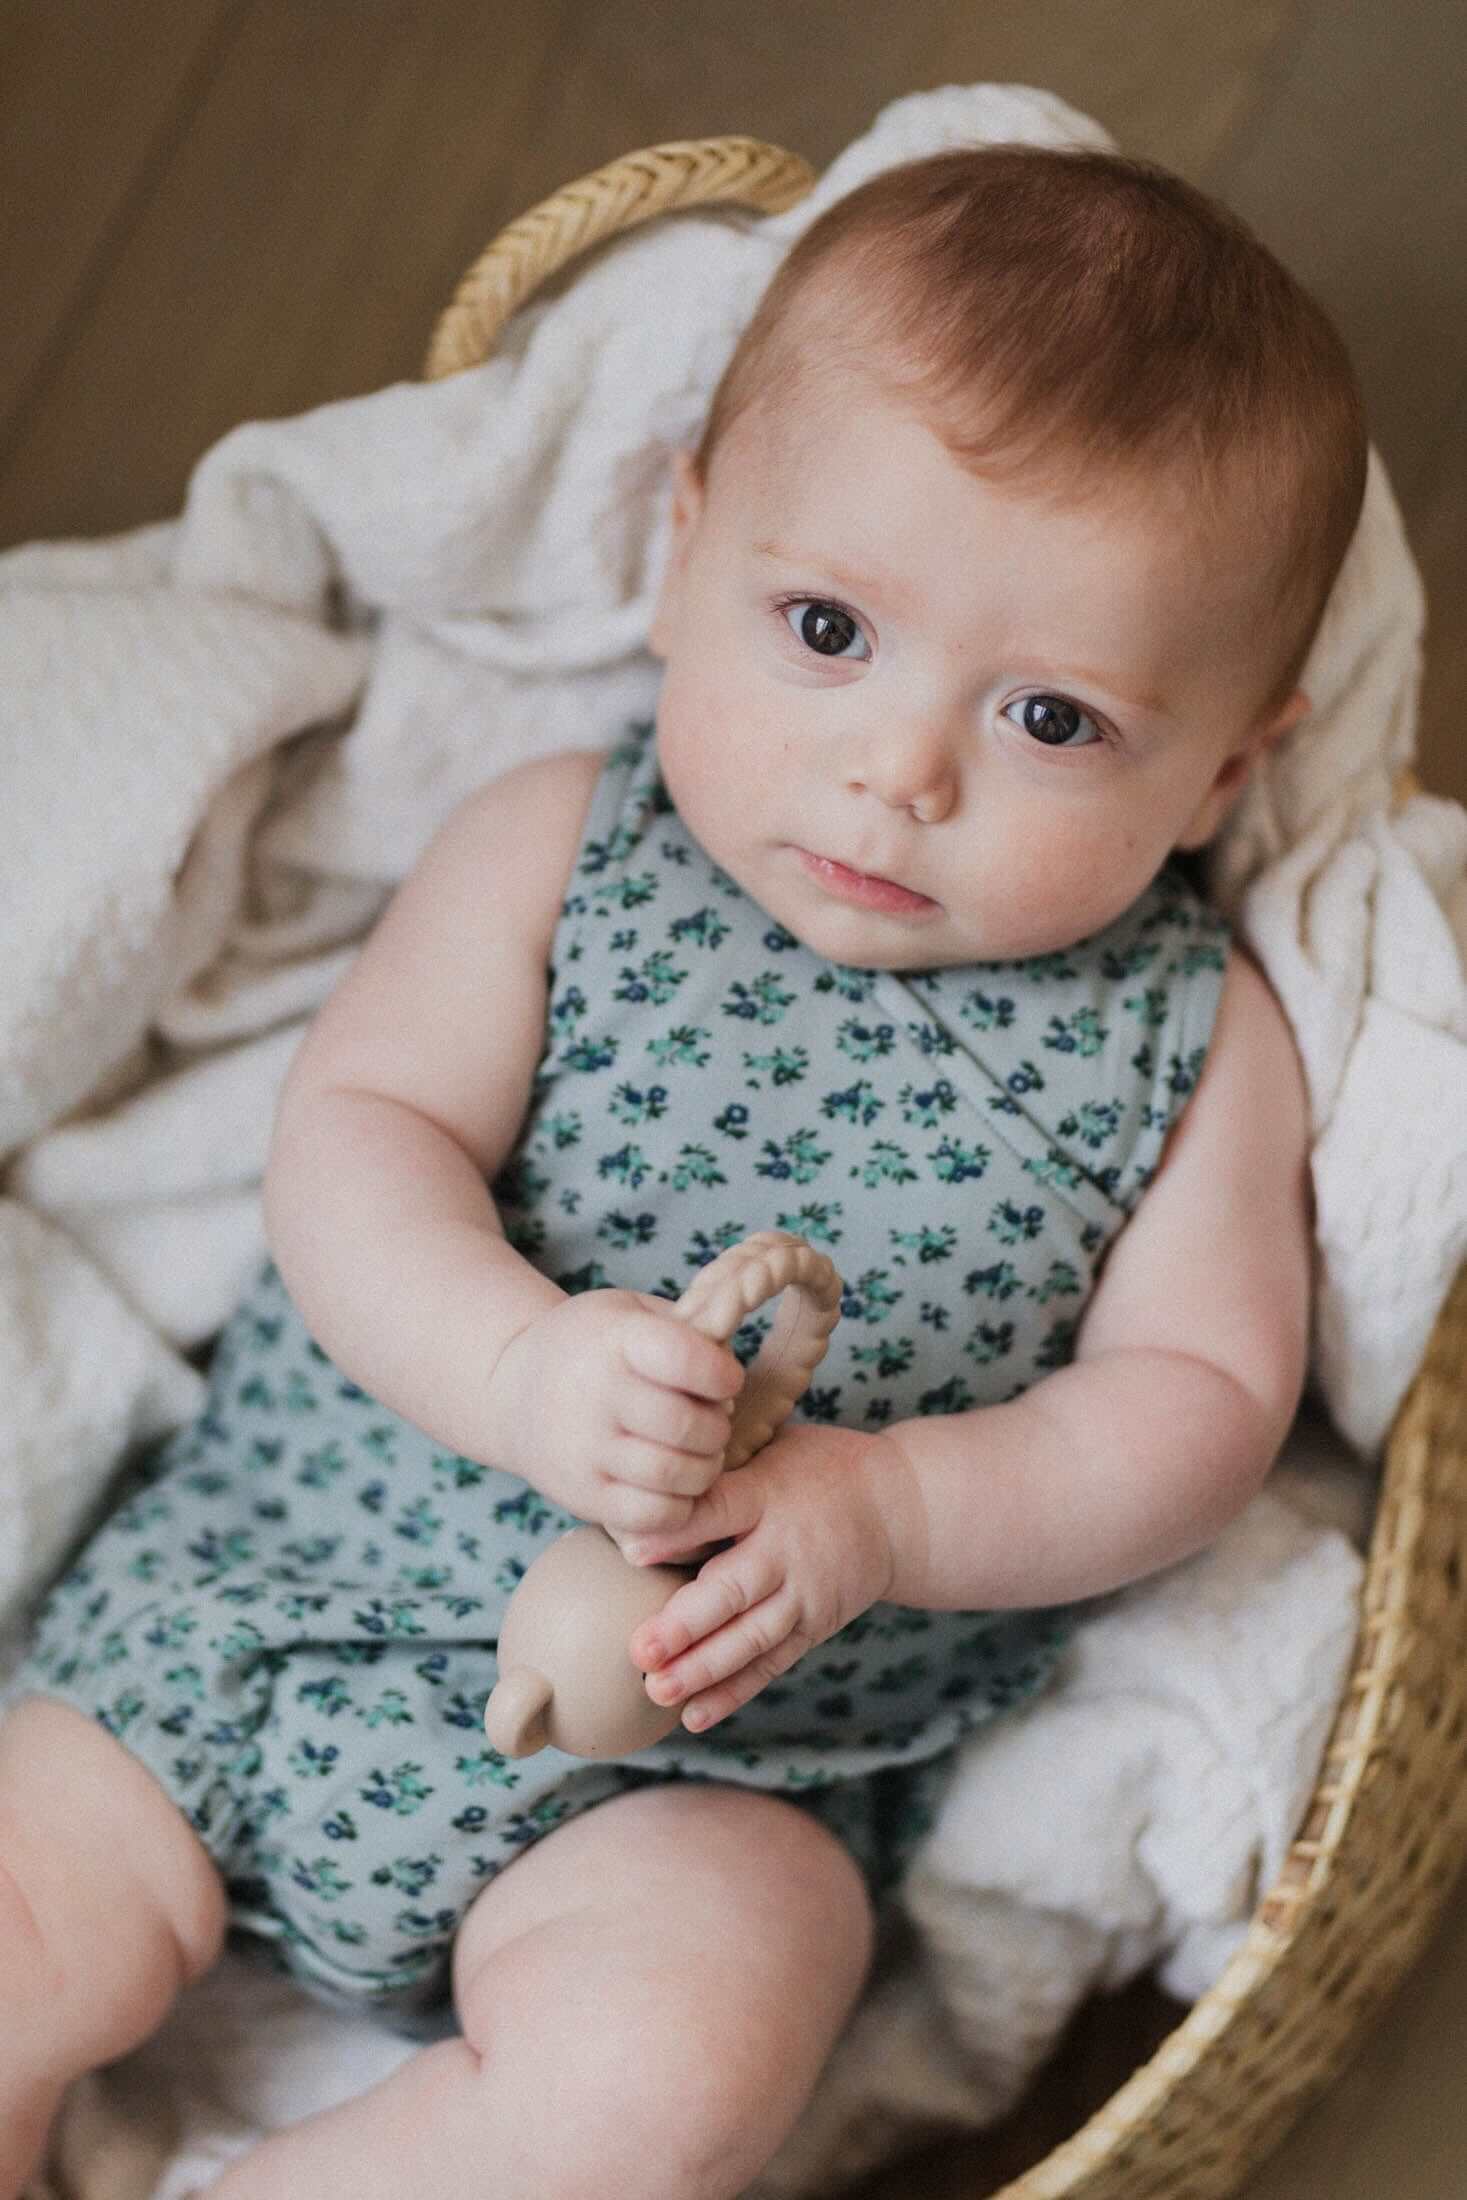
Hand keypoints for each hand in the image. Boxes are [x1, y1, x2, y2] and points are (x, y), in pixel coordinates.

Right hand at [485, 1290, 744, 1540]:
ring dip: (706, 1468)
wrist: (511, 1391)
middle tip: (713, 1421)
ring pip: (677, 1476)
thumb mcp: (630, 1312)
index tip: (723, 1380)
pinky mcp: (583, 1497)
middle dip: (718, 1426)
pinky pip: (654, 1517)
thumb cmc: (592, 1347)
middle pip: (688, 1425)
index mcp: (615, 1341)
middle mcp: (596, 1396)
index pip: (687, 1360)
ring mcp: (585, 1452)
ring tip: (698, 1453)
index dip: (722, 1375)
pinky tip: (674, 1484)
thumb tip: (729, 1369)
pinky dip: (680, 1505)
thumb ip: (686, 1330)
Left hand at [624, 1423, 902, 1731]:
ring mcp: (805, 1594)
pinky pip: (771, 1663)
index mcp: (769, 1493)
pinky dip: (734, 1691)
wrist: (901, 1508)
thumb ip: (722, 1463)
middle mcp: (787, 1549)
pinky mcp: (815, 1626)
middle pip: (734, 1589)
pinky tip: (695, 1715)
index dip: (678, 1532)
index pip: (721, 1511)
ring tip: (659, 1690)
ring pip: (751, 1637)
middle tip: (640, 1650)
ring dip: (703, 1669)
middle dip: (685, 1624)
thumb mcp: (777, 1446)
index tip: (632, 1552)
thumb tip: (648, 1471)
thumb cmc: (820, 1468)